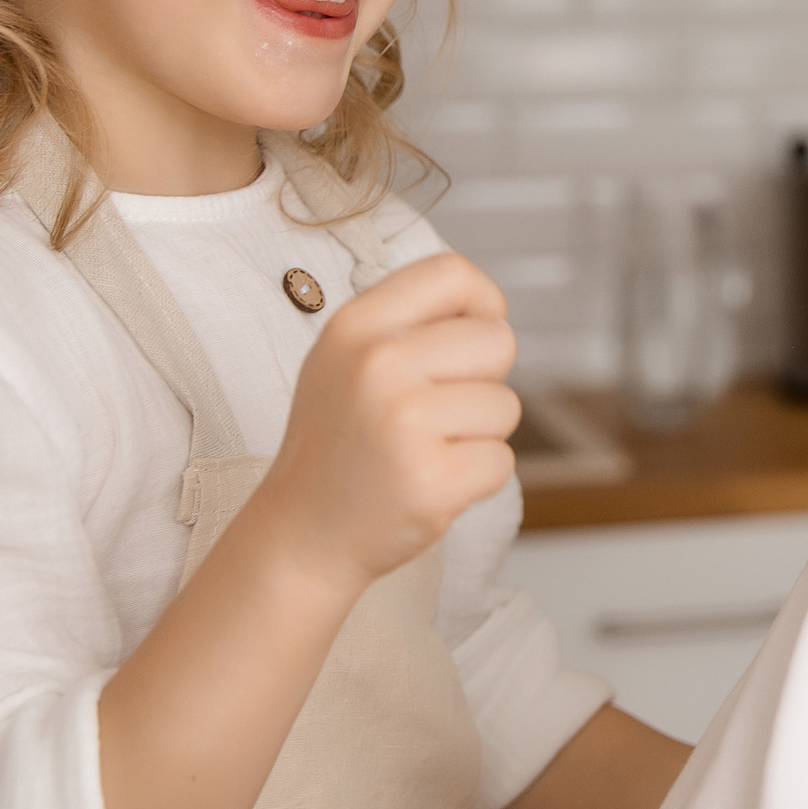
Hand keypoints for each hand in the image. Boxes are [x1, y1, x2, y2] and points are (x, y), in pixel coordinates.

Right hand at [247, 252, 520, 594]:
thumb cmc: (340, 443)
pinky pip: (501, 461)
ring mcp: (404, 424)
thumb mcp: (346, 360)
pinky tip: (429, 484)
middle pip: (497, 340)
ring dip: (479, 435)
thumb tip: (491, 309)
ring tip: (423, 452)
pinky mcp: (432, 481)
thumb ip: (408, 323)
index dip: (484, 303)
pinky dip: (477, 479)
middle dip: (484, 380)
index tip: (474, 336)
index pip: (452, 272)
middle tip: (436, 414)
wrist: (301, 536)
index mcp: (355, 326)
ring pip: (506, 406)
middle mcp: (377, 366)